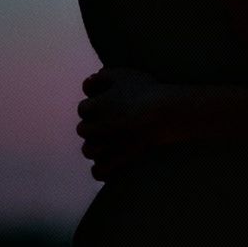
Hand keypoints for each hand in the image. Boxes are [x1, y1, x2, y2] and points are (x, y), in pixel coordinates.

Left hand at [75, 66, 190, 180]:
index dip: (94, 105)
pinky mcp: (117, 160)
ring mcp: (105, 146)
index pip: (83, 108)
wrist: (164, 113)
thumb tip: (90, 80)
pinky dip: (101, 169)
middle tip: (108, 123)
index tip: (106, 104)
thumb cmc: (145, 91)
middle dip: (92, 126)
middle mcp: (95, 128)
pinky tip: (109, 163)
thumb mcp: (122, 75)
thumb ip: (103, 76)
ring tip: (106, 143)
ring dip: (94, 146)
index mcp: (94, 107)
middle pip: (83, 129)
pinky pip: (99, 171)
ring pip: (88, 150)